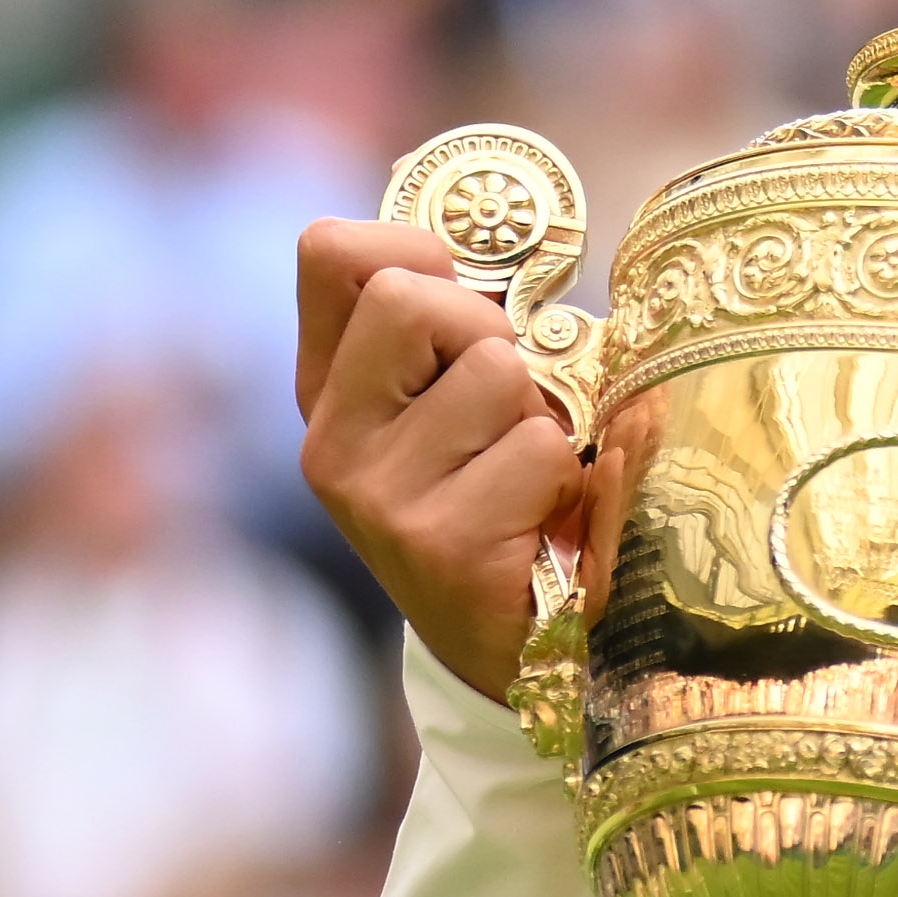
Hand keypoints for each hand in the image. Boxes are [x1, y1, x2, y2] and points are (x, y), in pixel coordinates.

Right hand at [295, 219, 586, 701]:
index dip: (414, 250)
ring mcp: (376, 495)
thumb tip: (520, 249)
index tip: (462, 299)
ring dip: (542, 413)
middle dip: (489, 331)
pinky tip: (546, 523)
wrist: (518, 647)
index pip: (329, 252)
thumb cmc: (505, 499)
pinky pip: (539, 448)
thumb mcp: (457, 405)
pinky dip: (569, 476)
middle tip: (513, 403)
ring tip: (531, 474)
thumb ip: (455, 328)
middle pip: (409, 296)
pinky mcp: (441, 542)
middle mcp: (331, 441)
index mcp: (328, 390)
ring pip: (494, 370)